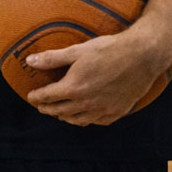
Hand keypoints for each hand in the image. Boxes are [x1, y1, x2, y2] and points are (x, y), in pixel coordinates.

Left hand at [25, 31, 167, 125]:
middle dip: (47, 109)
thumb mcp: (76, 51)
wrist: (142, 56)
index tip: (31, 96)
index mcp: (73, 88)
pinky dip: (86, 120)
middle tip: (41, 106)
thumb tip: (29, 61)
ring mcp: (103, 109)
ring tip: (59, 113)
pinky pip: (97, 121)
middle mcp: (86, 103)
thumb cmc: (108, 50)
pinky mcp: (117, 111)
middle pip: (60, 111)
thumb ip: (51, 58)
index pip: (47, 97)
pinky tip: (84, 115)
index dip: (37, 97)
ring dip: (65, 117)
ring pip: (77, 120)